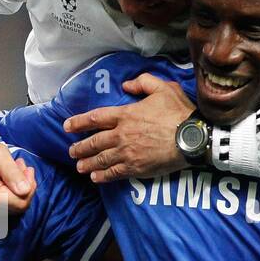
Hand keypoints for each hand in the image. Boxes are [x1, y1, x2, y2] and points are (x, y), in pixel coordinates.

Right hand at [0, 116, 35, 215]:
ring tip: (14, 168)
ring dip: (18, 188)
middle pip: (18, 207)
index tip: (27, 169)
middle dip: (25, 186)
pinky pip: (4, 205)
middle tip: (21, 166)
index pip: (20, 203)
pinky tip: (8, 176)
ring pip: (13, 207)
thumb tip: (25, 190)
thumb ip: (13, 173)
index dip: (29, 188)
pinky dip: (10, 191)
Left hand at [62, 74, 195, 181]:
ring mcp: (127, 153)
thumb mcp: (163, 88)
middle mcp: (121, 134)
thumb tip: (126, 86)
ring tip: (79, 166)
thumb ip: (143, 83)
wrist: (192, 138)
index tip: (67, 126)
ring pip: (101, 159)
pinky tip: (95, 177)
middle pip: (94, 142)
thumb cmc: (179, 112)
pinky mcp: (135, 168)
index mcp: (126, 114)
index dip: (79, 122)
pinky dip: (102, 176)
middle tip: (71, 151)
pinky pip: (114, 173)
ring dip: (87, 163)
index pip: (95, 118)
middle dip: (80, 147)